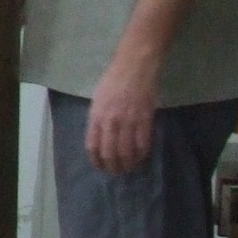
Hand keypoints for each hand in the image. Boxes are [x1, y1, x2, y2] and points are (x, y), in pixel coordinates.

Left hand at [83, 51, 159, 175]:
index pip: (93, 146)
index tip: (100, 167)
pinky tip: (141, 157)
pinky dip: (142, 154)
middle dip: (112, 167)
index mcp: (96, 116)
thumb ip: (97, 118)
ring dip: (128, 164)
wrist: (134, 66)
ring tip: (129, 167)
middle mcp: (110, 121)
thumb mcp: (98, 99)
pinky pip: (143, 144)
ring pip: (127, 152)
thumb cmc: (113, 80)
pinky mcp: (145, 119)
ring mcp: (128, 121)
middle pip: (109, 153)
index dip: (96, 161)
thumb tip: (100, 138)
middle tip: (116, 171)